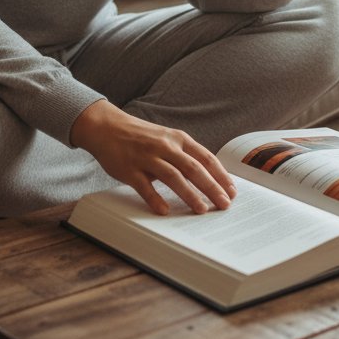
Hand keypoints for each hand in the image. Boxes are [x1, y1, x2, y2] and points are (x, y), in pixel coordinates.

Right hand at [70, 100, 236, 215]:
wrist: (107, 127)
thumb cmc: (141, 137)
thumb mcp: (167, 139)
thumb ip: (184, 155)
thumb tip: (208, 178)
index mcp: (178, 139)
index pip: (206, 158)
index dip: (221, 175)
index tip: (231, 191)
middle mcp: (165, 146)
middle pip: (194, 168)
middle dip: (212, 187)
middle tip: (224, 205)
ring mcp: (147, 157)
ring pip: (173, 177)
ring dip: (189, 194)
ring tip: (201, 210)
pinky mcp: (129, 169)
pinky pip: (144, 186)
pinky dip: (155, 199)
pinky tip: (164, 211)